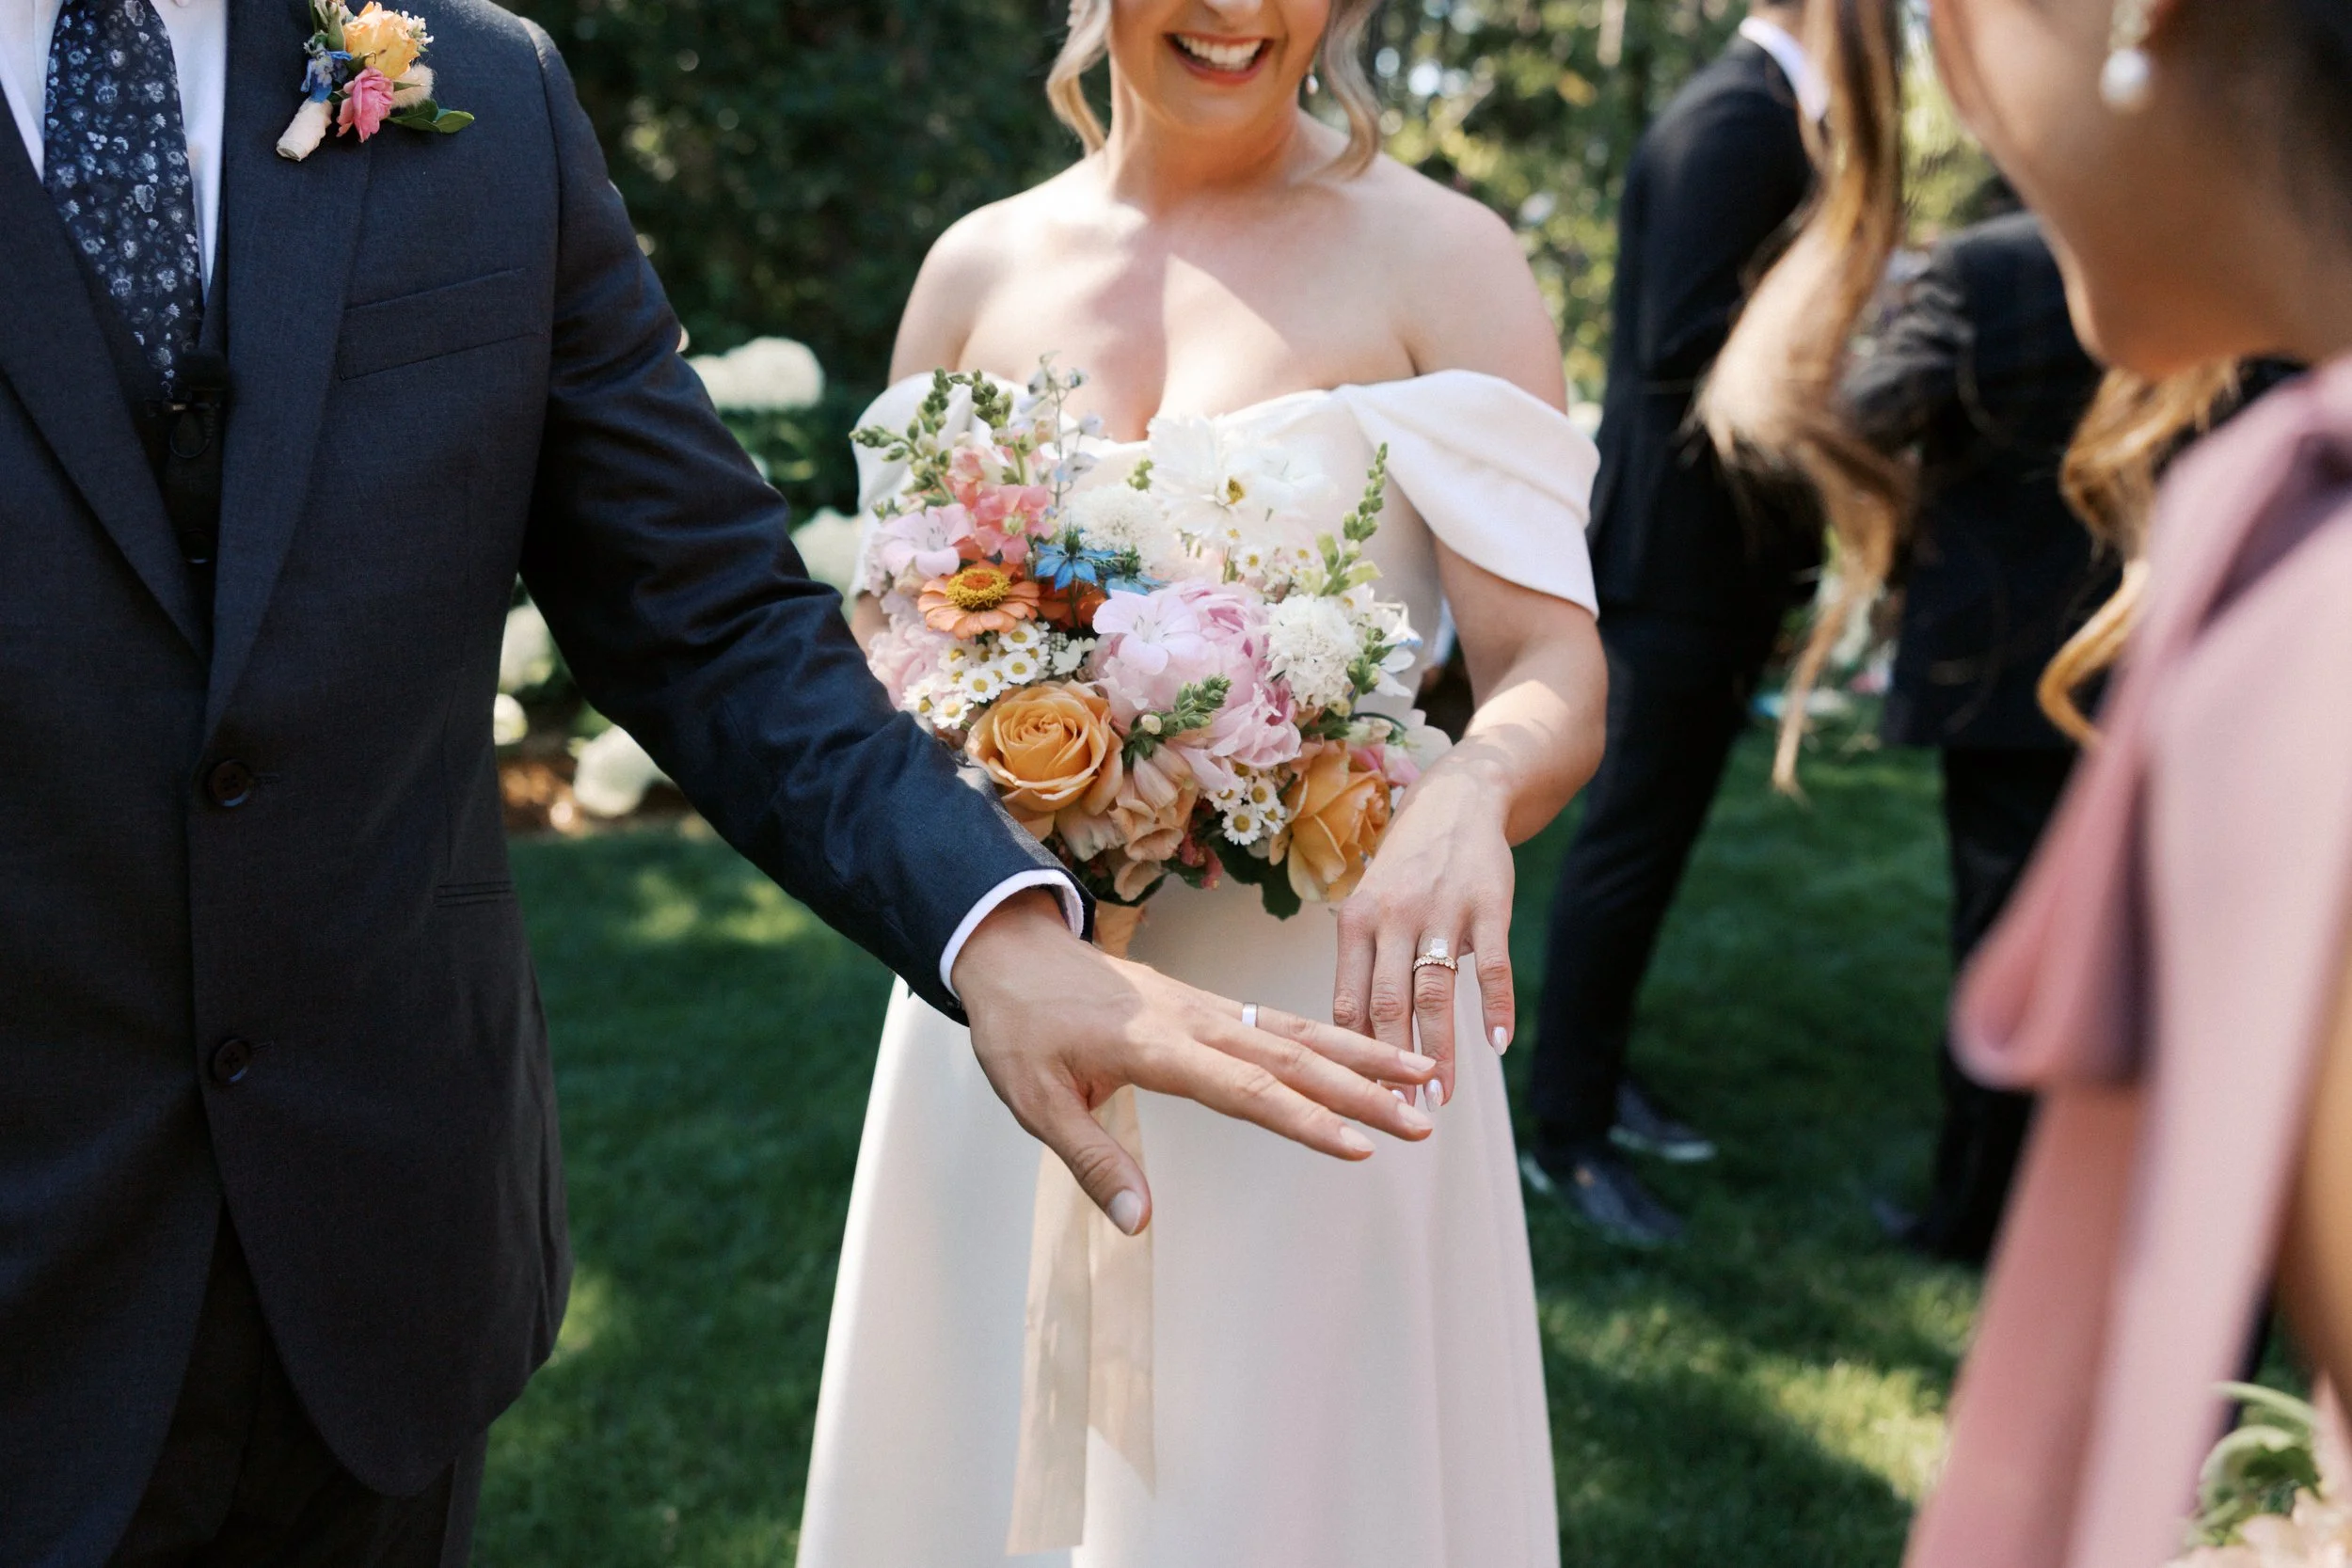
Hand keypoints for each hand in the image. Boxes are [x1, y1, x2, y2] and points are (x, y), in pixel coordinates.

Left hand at [953, 890, 1437, 1232]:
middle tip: (1422, 1120)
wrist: (1011, 953)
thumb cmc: (1019, 1029)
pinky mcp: (1205, 1005)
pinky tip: (1364, 1054)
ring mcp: (1205, 1007)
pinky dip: (1329, 1038)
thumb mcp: (1035, 1103)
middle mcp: (1194, 1021)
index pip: (1245, 1089)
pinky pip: (1278, 1021)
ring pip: (1296, 1032)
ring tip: (1423, 1075)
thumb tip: (1138, 1223)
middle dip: (1361, 1090)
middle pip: (1291, 1058)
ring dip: (1360, 1056)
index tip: (1358, 1147)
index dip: (1304, 1120)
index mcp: (1156, 1046)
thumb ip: (1092, 1160)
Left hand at [1332, 760, 1517, 1111]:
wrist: (1457, 801)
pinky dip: (1495, 1010)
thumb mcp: (1371, 908)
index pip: (1347, 1002)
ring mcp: (1441, 910)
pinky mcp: (1488, 905)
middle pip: (1387, 1006)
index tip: (1359, 1101)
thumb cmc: (1407, 871)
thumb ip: (1363, 966)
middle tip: (1402, 1115)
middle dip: (1393, 1067)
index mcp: (1355, 922)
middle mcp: (1392, 917)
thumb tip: (1354, 1044)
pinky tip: (1498, 1045)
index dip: (1352, 1057)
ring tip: (1442, 1096)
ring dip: (1438, 1051)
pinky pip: (1491, 967)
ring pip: (1435, 993)